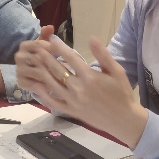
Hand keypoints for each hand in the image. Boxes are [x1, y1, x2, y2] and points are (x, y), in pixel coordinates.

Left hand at [14, 34, 147, 148]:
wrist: (124, 119)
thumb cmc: (122, 93)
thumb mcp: (117, 71)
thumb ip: (103, 55)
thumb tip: (92, 38)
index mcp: (90, 77)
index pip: (71, 58)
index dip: (60, 47)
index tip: (52, 39)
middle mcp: (79, 88)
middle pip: (57, 70)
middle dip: (46, 57)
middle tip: (37, 48)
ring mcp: (73, 101)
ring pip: (52, 84)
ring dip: (42, 72)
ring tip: (35, 62)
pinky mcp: (71, 111)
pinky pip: (53, 103)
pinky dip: (43, 95)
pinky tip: (36, 86)